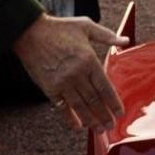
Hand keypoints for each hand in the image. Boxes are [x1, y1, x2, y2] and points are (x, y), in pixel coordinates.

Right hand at [13, 15, 130, 131]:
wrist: (29, 32)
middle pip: (94, 100)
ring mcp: (62, 82)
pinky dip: (70, 118)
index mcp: (88, 60)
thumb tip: (125, 40)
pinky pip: (62, 107)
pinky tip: (77, 125)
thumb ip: (106, 36)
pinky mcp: (49, 88)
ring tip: (99, 129)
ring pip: (80, 106)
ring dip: (91, 120)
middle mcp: (77, 74)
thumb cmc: (58, 28)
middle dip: (104, 115)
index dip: (113, 102)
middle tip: (111, 126)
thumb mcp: (85, 26)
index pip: (105, 87)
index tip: (120, 112)